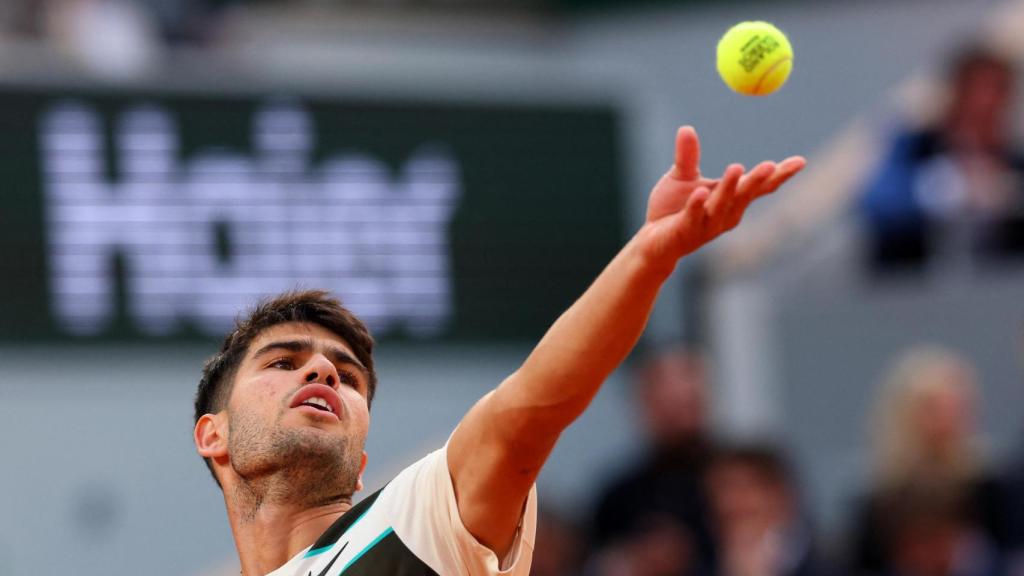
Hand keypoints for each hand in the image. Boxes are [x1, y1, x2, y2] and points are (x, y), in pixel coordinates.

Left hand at [637, 126, 805, 267]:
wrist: (651, 239)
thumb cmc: (672, 208)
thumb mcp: (681, 177)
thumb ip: (688, 156)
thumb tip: (686, 128)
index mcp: (731, 199)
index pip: (760, 187)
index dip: (780, 175)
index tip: (800, 161)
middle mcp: (726, 214)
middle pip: (746, 196)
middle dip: (758, 181)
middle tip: (770, 165)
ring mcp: (707, 225)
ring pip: (722, 205)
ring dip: (730, 187)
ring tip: (736, 168)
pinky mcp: (686, 232)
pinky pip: (694, 217)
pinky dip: (698, 206)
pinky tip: (701, 194)